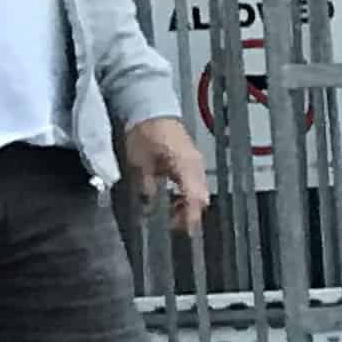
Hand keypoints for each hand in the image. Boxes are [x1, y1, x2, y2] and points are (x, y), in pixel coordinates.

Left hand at [122, 117, 207, 236]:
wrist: (150, 109)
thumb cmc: (145, 134)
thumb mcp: (139, 165)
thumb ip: (147, 188)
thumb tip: (149, 207)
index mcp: (186, 166)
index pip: (195, 198)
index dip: (188, 217)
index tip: (179, 232)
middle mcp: (196, 164)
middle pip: (201, 196)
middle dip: (189, 214)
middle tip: (171, 227)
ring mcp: (196, 161)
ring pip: (200, 190)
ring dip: (188, 205)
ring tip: (171, 216)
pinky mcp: (191, 158)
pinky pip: (195, 182)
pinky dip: (187, 195)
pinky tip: (173, 200)